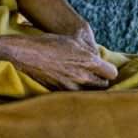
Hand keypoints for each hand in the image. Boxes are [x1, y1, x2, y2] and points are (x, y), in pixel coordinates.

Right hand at [3, 30, 117, 90]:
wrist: (25, 53)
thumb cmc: (49, 43)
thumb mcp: (72, 41)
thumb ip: (89, 51)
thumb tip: (99, 59)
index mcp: (88, 61)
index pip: (111, 73)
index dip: (108, 70)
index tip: (102, 69)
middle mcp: (82, 76)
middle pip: (103, 86)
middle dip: (99, 81)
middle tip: (92, 76)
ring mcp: (70, 87)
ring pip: (89, 93)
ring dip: (87, 88)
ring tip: (80, 81)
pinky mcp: (60, 93)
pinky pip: (74, 96)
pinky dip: (74, 93)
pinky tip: (68, 84)